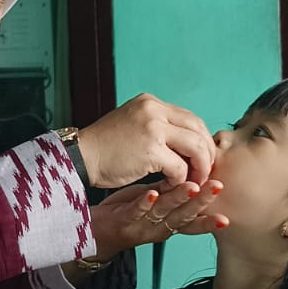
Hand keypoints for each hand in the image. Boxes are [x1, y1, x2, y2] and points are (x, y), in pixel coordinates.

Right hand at [77, 94, 215, 188]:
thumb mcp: (132, 124)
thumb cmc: (105, 147)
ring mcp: (153, 128)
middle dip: (206, 153)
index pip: (190, 118)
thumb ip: (157, 126)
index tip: (203, 157)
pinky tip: (173, 185)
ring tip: (195, 181)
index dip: (201, 139)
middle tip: (206, 171)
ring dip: (200, 167)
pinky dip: (181, 179)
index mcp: (150, 103)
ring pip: (195, 147)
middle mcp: (154, 110)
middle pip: (198, 129)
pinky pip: (179, 167)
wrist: (80, 157)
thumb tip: (186, 142)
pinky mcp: (150, 150)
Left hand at [90, 179, 227, 260]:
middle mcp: (158, 228)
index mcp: (168, 224)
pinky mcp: (123, 220)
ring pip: (164, 212)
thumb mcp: (156, 203)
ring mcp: (141, 225)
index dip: (209, 220)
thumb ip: (174, 193)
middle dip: (202, 202)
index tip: (227, 218)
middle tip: (217, 187)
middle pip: (183, 216)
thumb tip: (196, 174)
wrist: (93, 229)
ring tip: (192, 186)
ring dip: (179, 199)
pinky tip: (153, 193)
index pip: (193, 222)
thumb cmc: (129, 212)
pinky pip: (136, 211)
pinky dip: (145, 203)